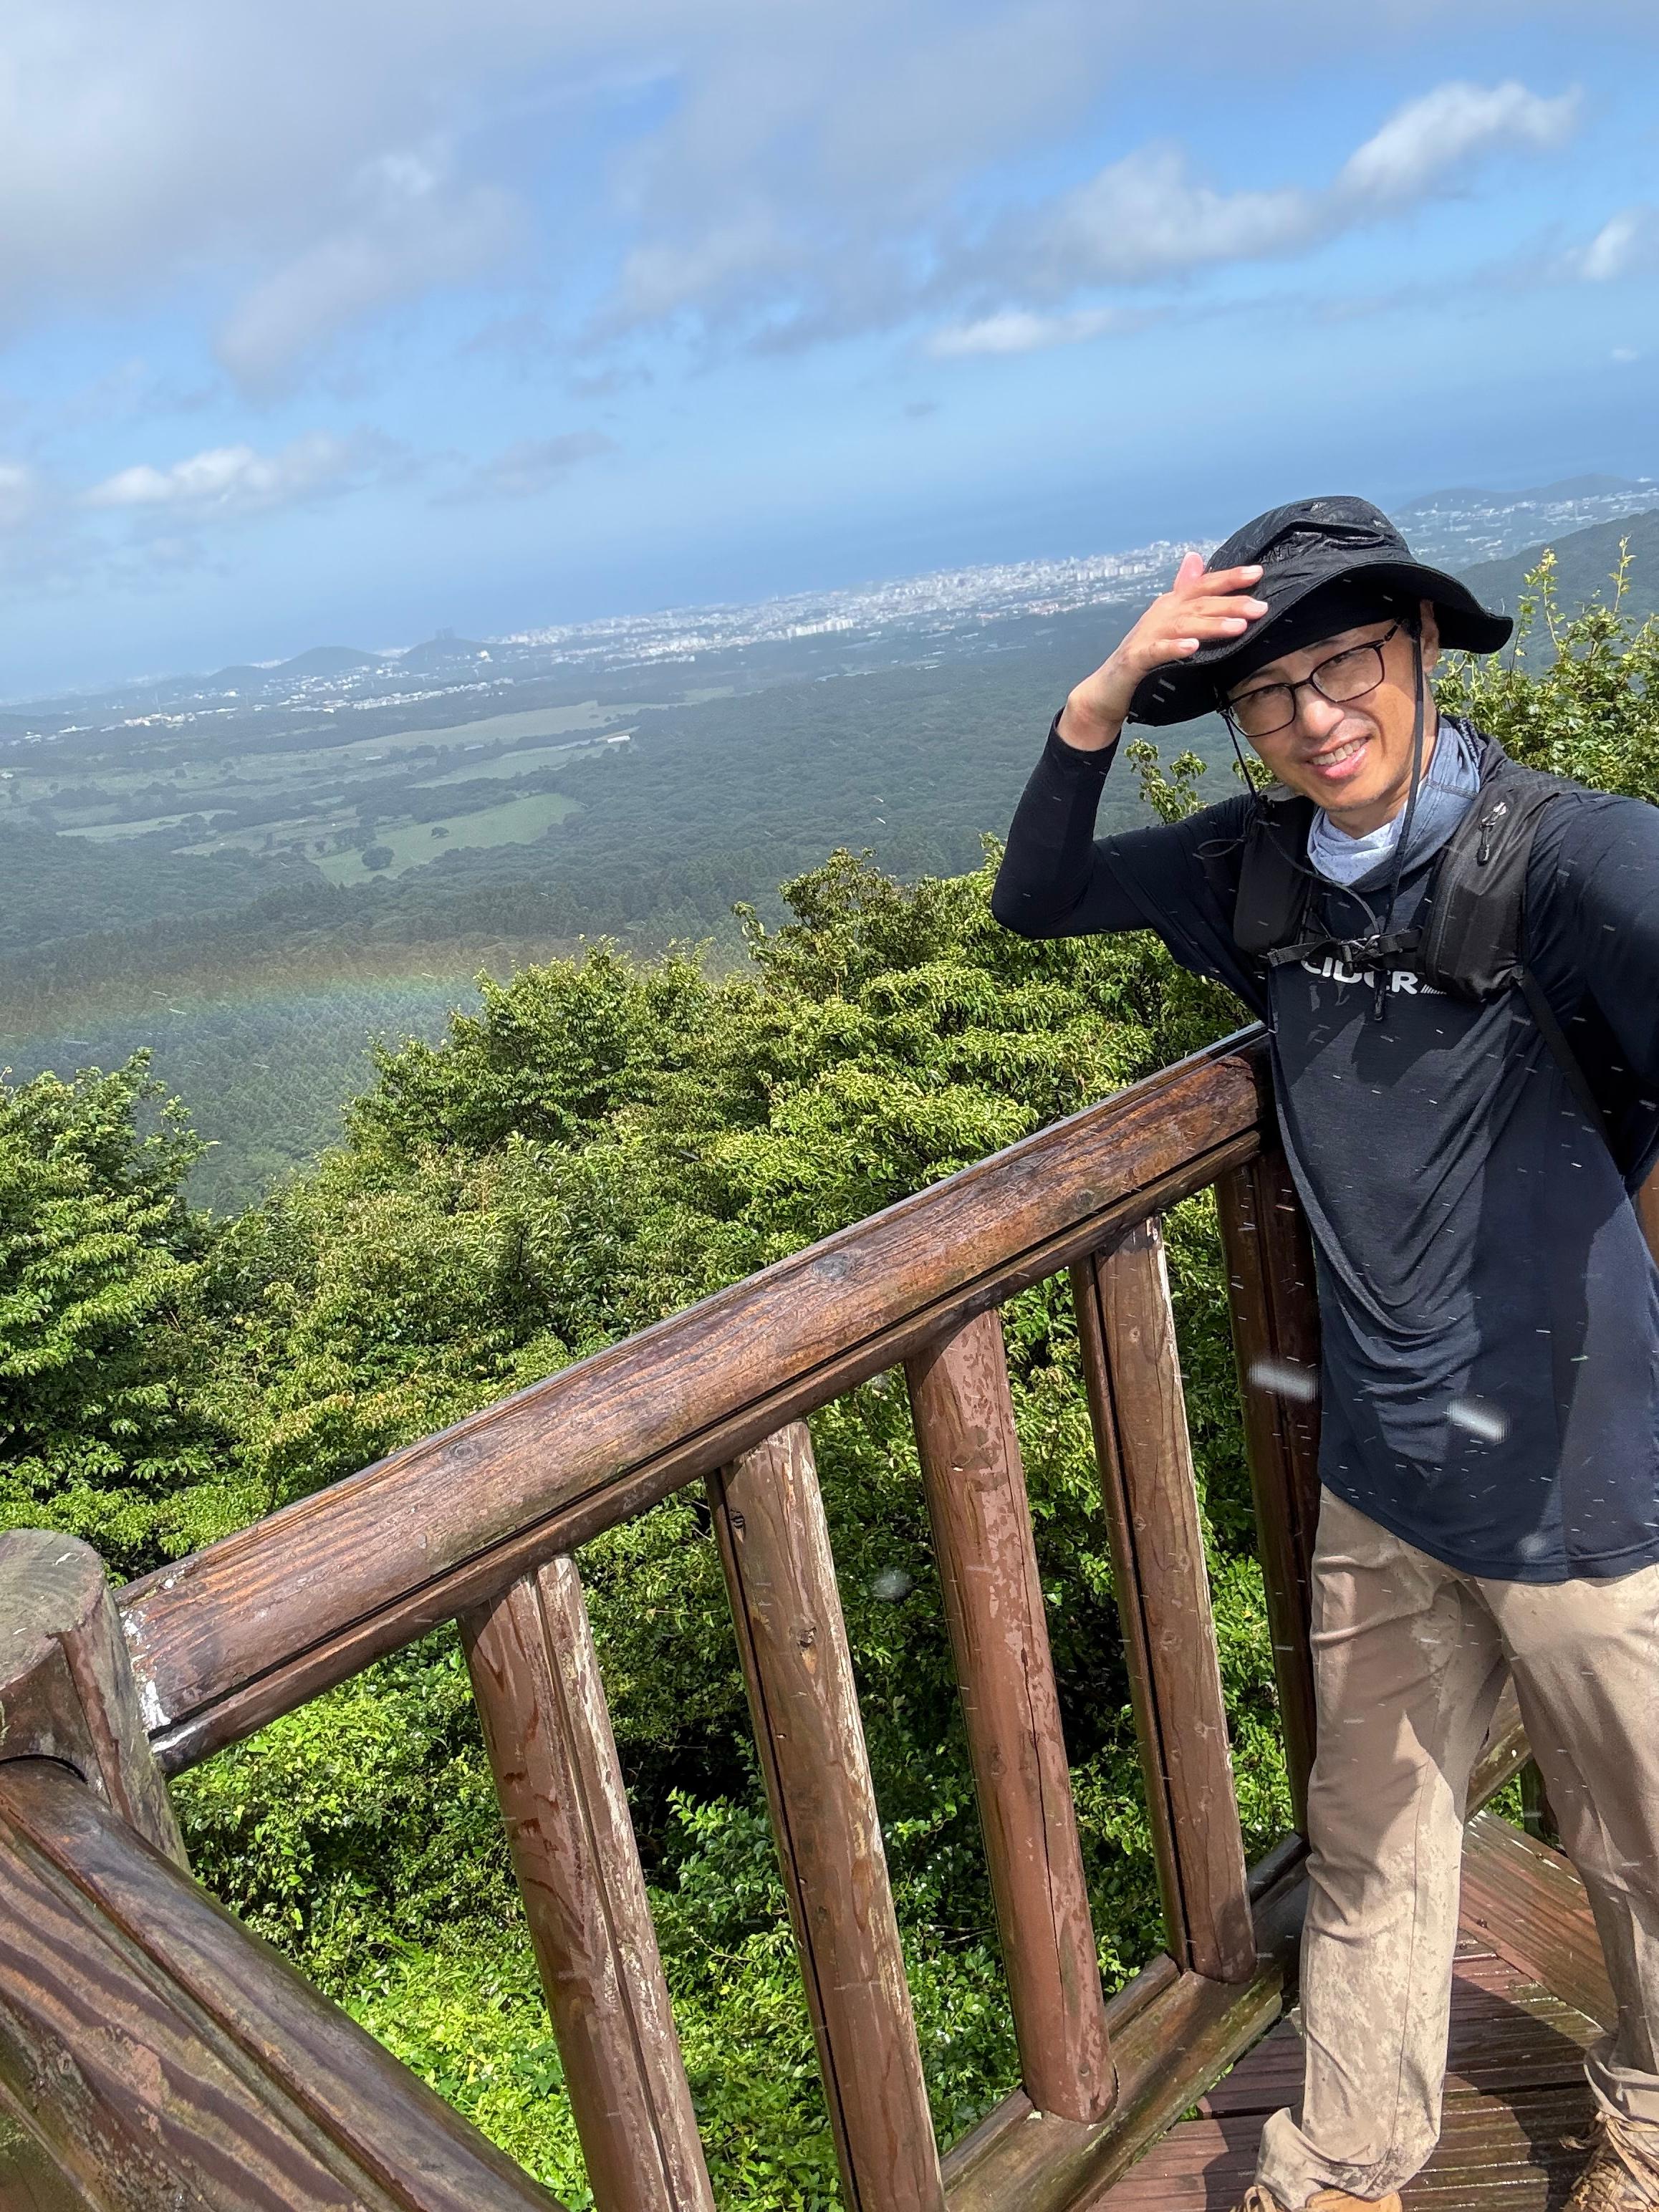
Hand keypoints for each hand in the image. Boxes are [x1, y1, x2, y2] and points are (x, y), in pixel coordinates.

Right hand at [1057, 552, 1269, 751]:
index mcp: (1169, 606)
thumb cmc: (1142, 659)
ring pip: (1182, 626)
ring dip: (1210, 625)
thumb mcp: (1167, 625)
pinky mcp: (1133, 660)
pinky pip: (1156, 651)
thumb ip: (1184, 595)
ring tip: (1238, 627)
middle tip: (1259, 608)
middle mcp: (1158, 615)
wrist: (1106, 692)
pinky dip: (1174, 648)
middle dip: (1230, 604)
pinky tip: (1193, 648)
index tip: (1257, 574)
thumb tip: (1195, 557)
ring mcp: (1144, 637)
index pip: (1201, 586)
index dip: (1228, 578)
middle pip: (1197, 604)